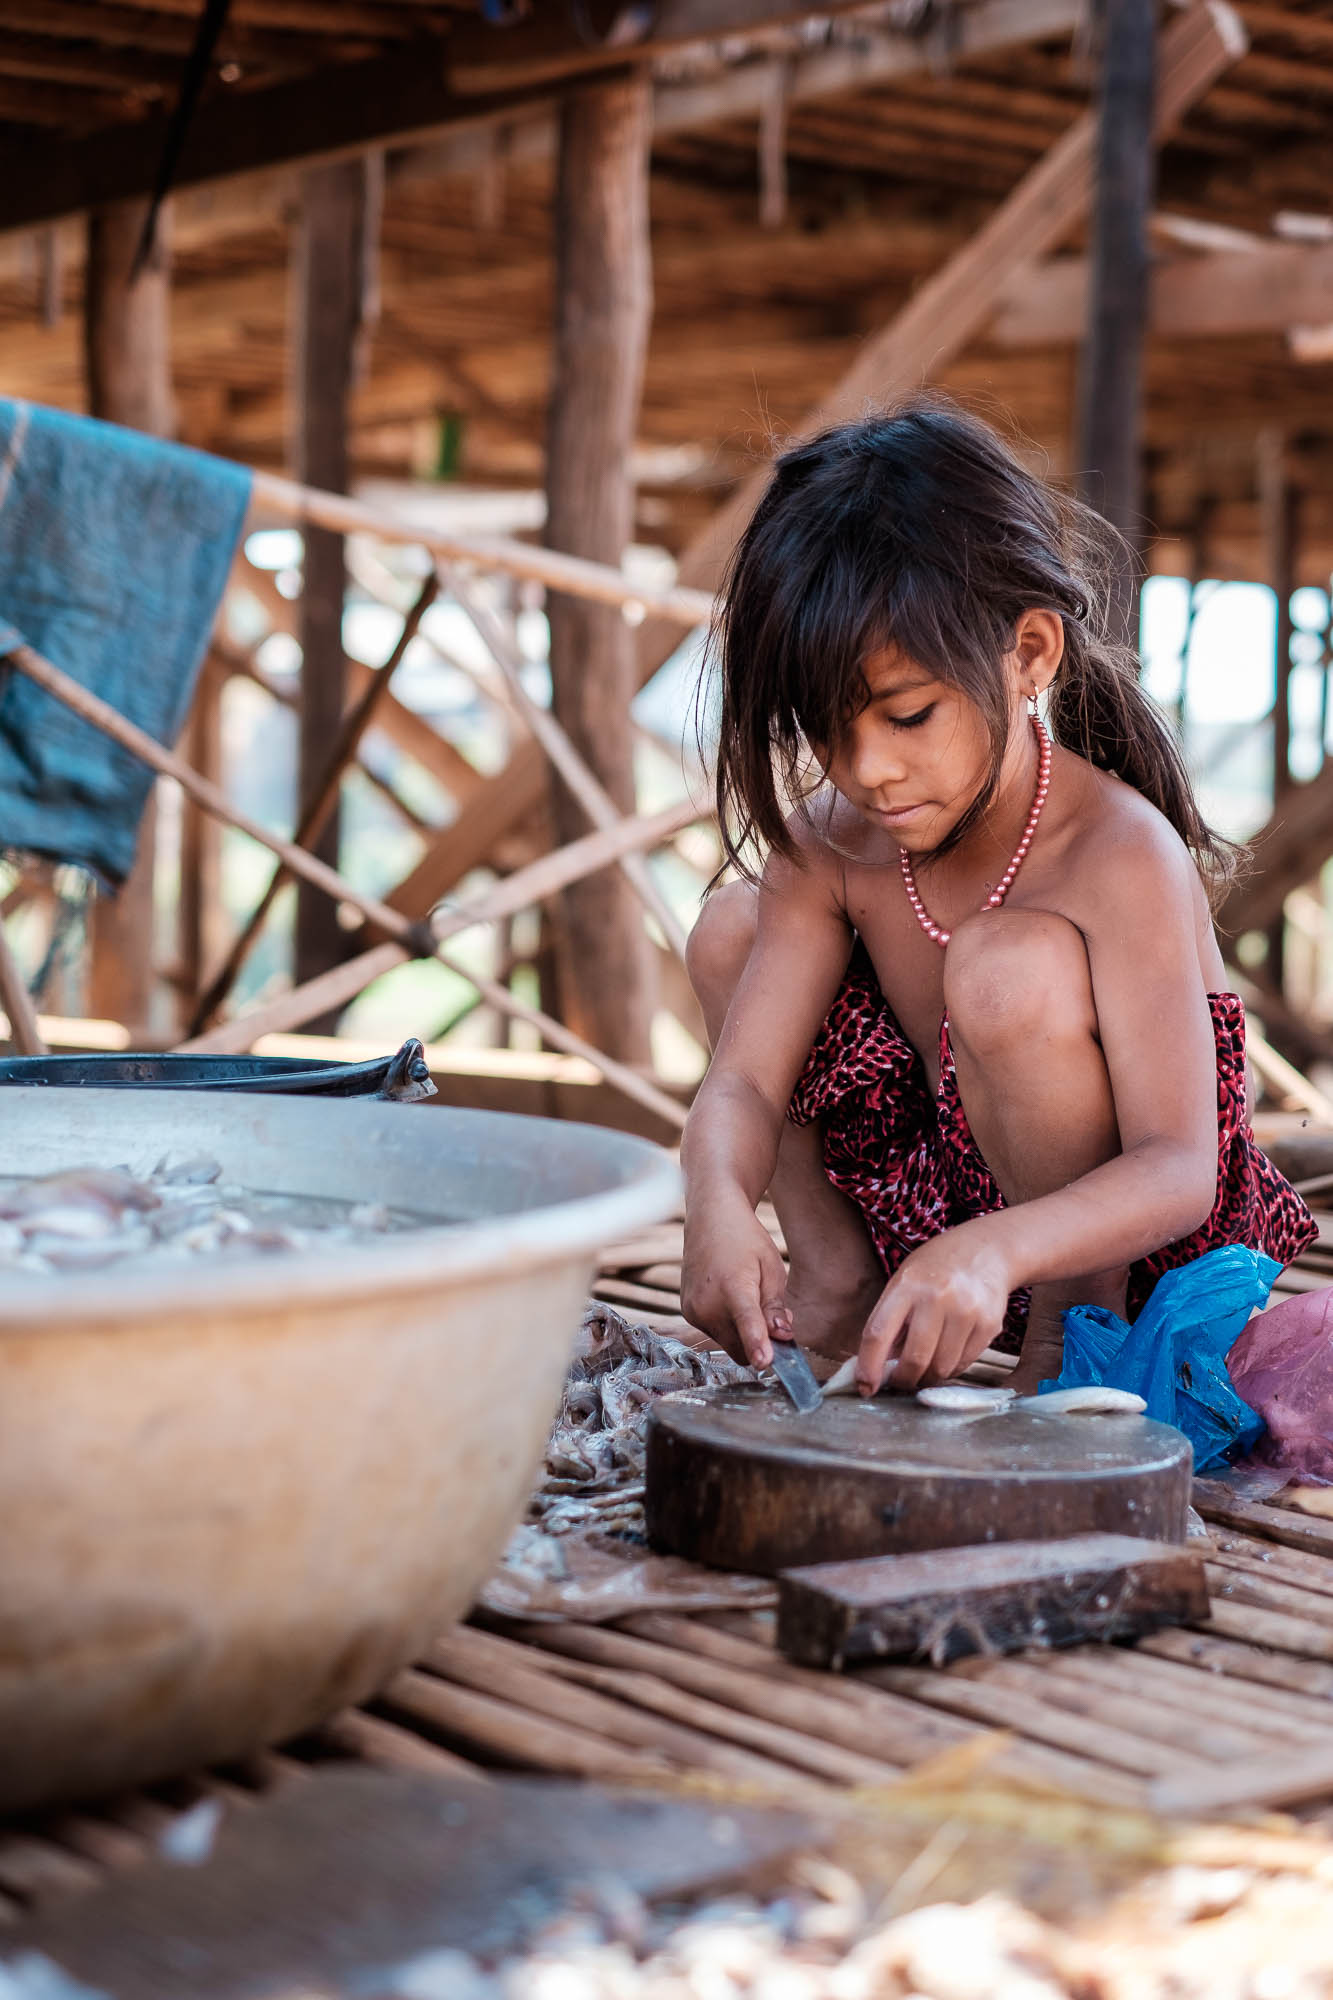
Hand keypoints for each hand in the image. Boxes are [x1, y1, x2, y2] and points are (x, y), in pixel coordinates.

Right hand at [681, 1202, 791, 1369]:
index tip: (765, 1363)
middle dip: (759, 1344)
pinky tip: (730, 1300)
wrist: (710, 1218)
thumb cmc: (746, 1240)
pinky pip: (715, 1334)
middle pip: (740, 1348)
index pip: (746, 1322)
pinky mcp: (688, 1312)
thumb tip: (783, 1336)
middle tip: (774, 1322)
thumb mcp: (772, 1269)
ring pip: (728, 1344)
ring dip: (743, 1336)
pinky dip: (728, 1328)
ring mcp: (693, 1310)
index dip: (757, 1345)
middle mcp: (707, 1302)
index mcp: (733, 1286)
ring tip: (748, 1300)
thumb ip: (775, 1306)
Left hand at [855, 1224, 1013, 1393]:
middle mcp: (937, 1297)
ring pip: (941, 1368)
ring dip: (928, 1377)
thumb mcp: (904, 1281)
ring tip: (924, 1366)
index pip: (879, 1333)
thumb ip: (890, 1320)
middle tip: (899, 1382)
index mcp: (907, 1285)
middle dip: (903, 1380)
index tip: (865, 1387)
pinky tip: (946, 1354)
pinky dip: (950, 1369)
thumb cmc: (937, 1268)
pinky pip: (963, 1364)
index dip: (869, 1367)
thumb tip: (876, 1367)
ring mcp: (967, 1311)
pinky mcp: (989, 1325)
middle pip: (914, 1358)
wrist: (987, 1250)